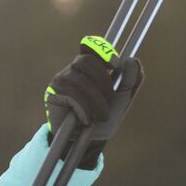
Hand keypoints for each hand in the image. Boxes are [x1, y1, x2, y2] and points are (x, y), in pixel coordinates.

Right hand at [44, 35, 143, 168]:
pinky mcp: (53, 94)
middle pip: (86, 61)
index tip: (115, 65)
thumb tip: (132, 60)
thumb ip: (130, 81)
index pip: (90, 45)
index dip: (102, 50)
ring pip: (80, 80)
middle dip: (103, 82)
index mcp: (90, 67)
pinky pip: (72, 95)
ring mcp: (61, 80)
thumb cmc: (102, 116)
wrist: (85, 140)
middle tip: (109, 99)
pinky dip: (84, 109)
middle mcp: (73, 69)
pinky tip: (86, 119)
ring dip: (96, 101)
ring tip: (100, 116)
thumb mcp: (121, 100)